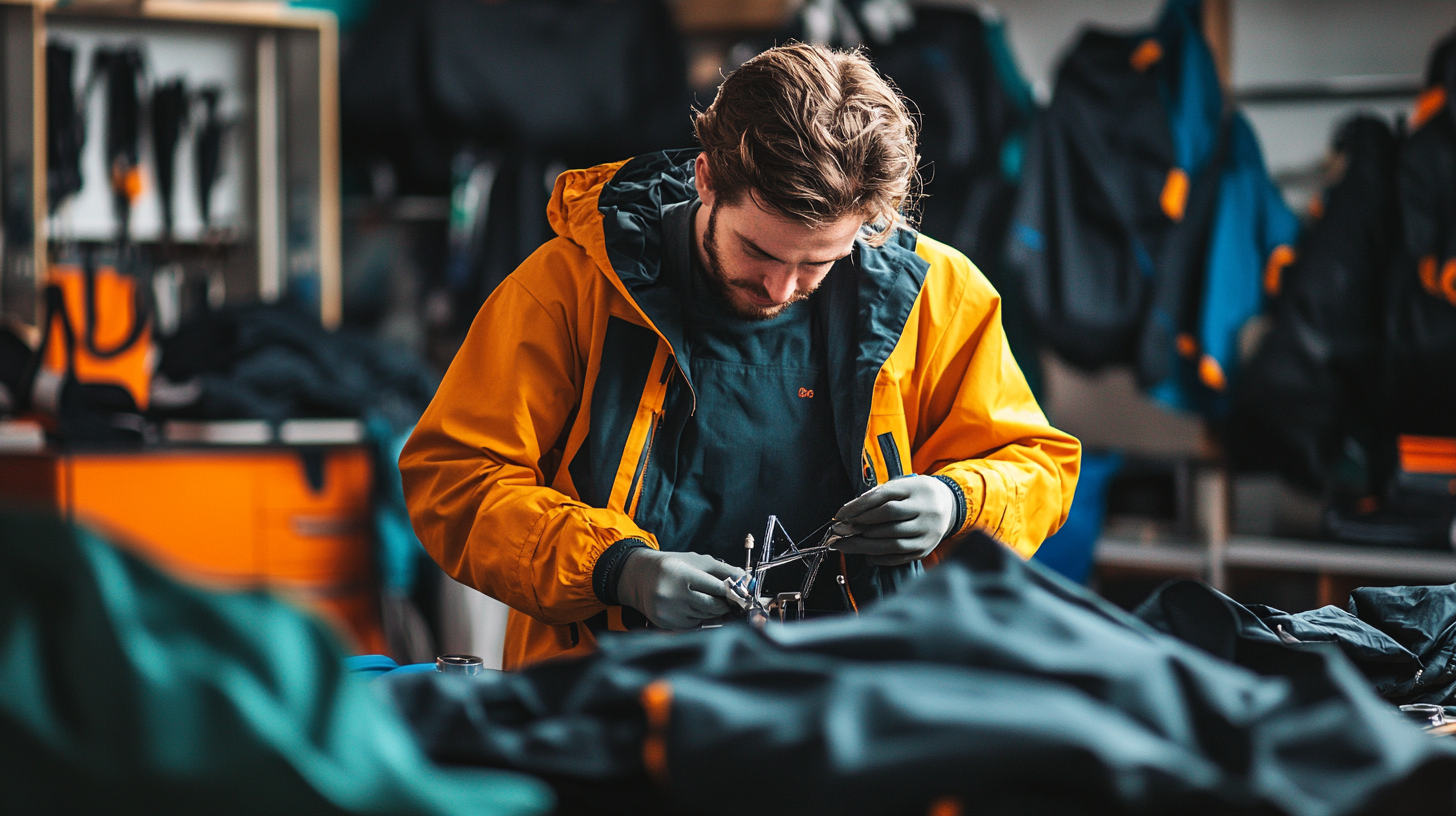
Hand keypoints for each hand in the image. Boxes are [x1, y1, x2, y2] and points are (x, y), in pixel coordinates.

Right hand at [616, 549, 746, 629]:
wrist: (639, 578)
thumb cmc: (672, 566)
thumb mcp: (695, 561)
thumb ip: (722, 569)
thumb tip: (746, 580)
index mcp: (682, 575)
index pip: (717, 588)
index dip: (732, 591)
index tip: (742, 593)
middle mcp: (673, 595)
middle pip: (713, 606)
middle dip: (725, 604)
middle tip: (731, 601)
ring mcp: (669, 612)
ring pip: (706, 617)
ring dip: (714, 612)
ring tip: (712, 602)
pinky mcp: (667, 624)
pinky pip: (694, 625)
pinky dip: (700, 618)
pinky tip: (694, 608)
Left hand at [831, 476, 955, 565]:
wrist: (948, 505)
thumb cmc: (914, 494)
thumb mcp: (900, 486)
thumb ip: (876, 496)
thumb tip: (848, 513)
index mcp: (917, 490)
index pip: (883, 499)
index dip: (858, 508)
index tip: (839, 515)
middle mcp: (925, 511)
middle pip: (887, 520)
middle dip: (859, 527)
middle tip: (838, 531)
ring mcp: (927, 532)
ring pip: (892, 541)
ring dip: (864, 544)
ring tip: (845, 545)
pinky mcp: (925, 549)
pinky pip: (899, 556)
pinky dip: (879, 557)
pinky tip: (865, 554)